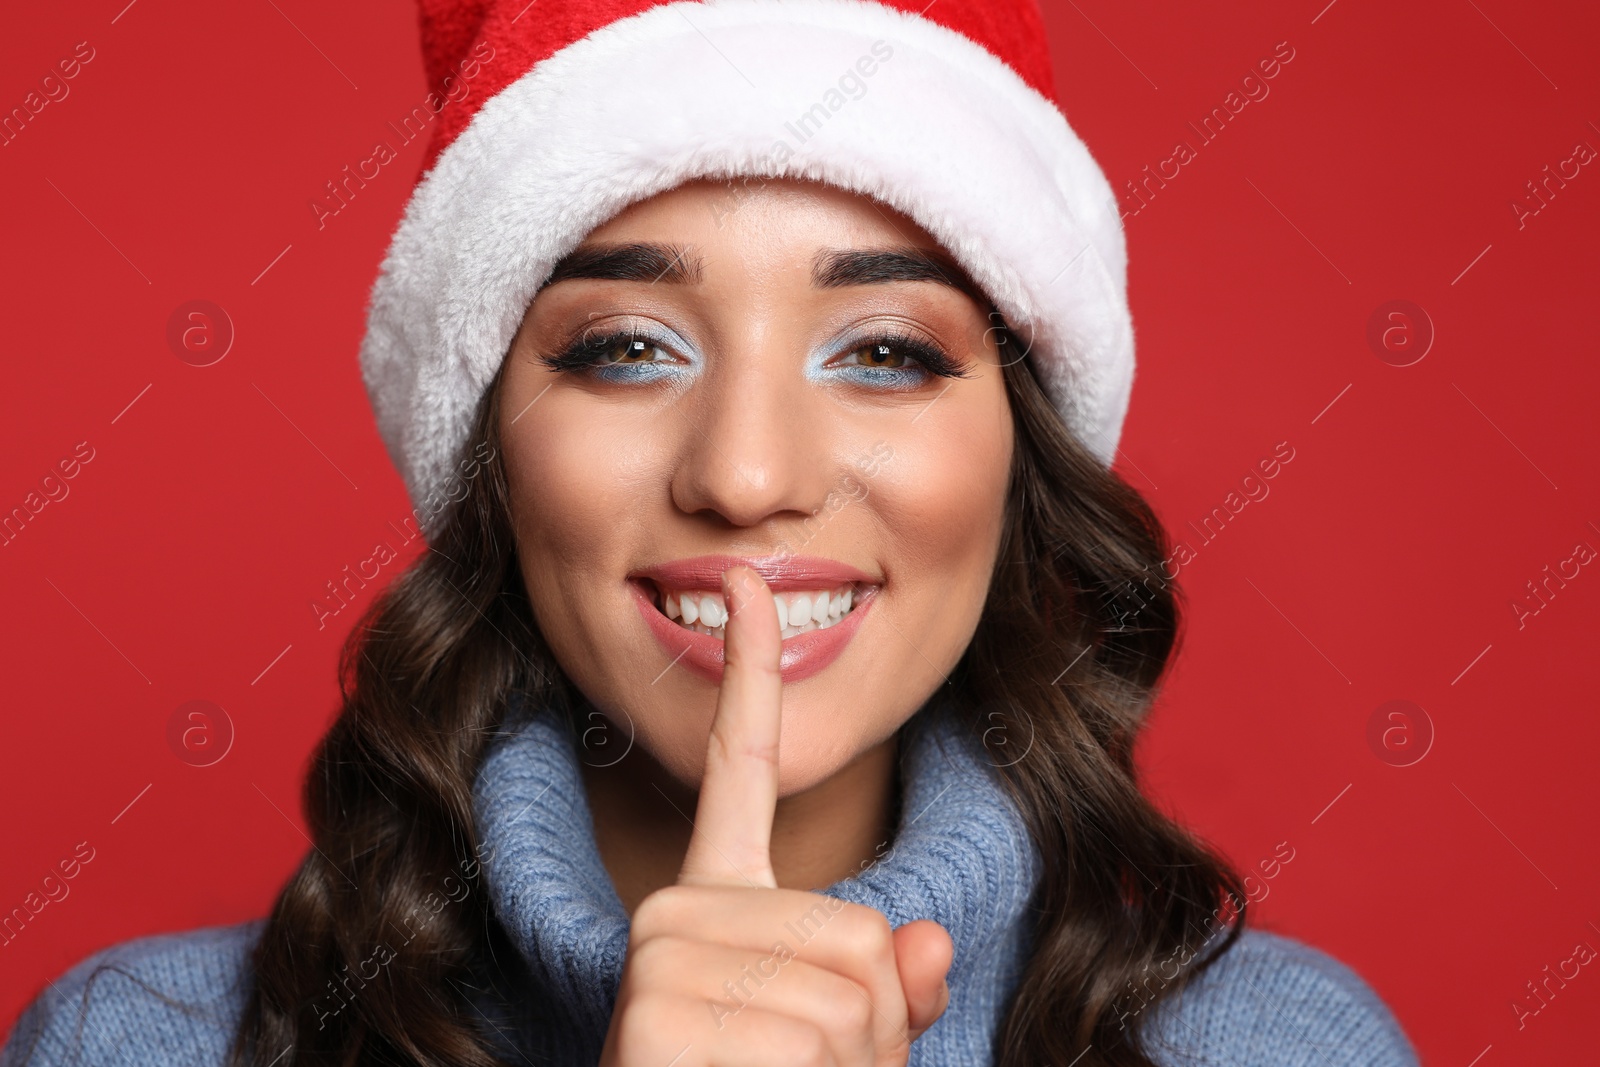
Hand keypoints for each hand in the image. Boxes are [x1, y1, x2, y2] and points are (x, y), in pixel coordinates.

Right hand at [598, 565, 952, 1065]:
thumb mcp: (836, 1050)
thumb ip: (884, 988)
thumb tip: (923, 947)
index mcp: (716, 903)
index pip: (742, 770)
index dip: (752, 671)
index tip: (751, 581)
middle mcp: (679, 911)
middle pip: (863, 935)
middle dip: (867, 1033)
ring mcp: (663, 953)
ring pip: (852, 997)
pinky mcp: (656, 1004)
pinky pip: (813, 1039)